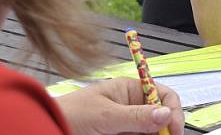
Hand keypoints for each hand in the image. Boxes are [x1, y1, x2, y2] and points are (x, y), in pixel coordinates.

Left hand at [55, 78, 183, 134]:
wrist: (46, 127)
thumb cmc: (69, 114)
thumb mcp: (106, 115)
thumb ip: (137, 116)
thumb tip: (166, 114)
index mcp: (130, 90)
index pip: (163, 95)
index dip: (173, 110)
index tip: (174, 129)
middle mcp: (130, 105)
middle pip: (159, 116)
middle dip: (164, 128)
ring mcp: (125, 123)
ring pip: (149, 131)